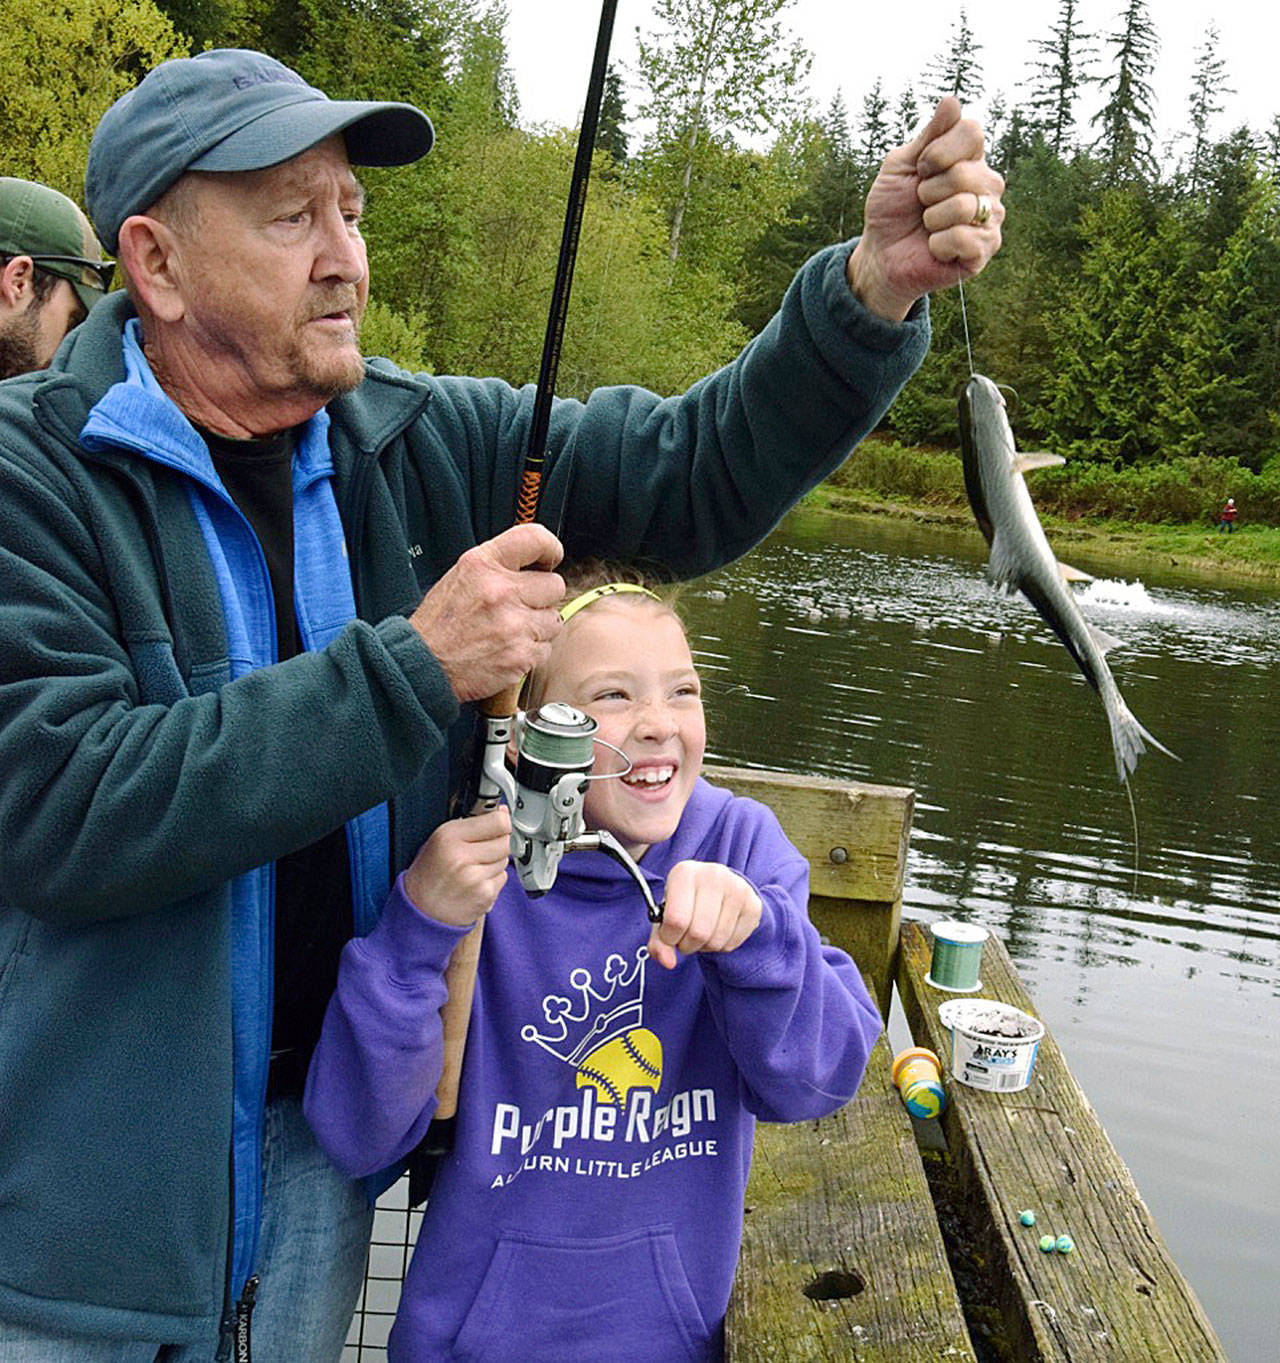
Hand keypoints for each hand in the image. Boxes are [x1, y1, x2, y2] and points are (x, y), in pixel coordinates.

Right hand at [402, 807, 511, 926]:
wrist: (421, 911)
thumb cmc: (429, 875)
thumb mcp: (440, 840)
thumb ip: (471, 824)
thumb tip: (501, 812)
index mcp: (448, 836)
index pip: (498, 821)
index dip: (501, 821)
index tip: (499, 823)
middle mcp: (461, 856)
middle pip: (504, 841)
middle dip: (497, 844)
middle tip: (479, 851)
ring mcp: (474, 877)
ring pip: (505, 860)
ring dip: (495, 863)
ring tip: (472, 869)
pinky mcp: (484, 894)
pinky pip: (502, 878)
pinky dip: (493, 880)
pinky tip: (475, 883)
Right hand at [409, 523, 564, 701]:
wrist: (422, 666)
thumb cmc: (439, 625)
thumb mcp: (460, 578)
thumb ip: (497, 568)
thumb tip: (534, 564)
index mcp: (482, 565)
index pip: (534, 538)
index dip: (549, 548)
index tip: (550, 557)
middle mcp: (500, 591)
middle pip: (555, 585)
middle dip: (542, 597)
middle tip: (520, 608)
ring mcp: (513, 625)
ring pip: (553, 620)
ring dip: (538, 628)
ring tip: (509, 632)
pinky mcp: (521, 655)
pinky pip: (546, 649)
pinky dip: (531, 653)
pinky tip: (507, 651)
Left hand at [646, 861, 761, 969]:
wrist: (718, 889)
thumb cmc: (686, 903)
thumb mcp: (665, 916)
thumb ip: (659, 941)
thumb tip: (667, 963)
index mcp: (685, 872)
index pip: (676, 919)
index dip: (670, 937)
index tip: (670, 935)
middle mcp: (713, 874)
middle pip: (698, 932)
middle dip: (687, 945)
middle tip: (686, 938)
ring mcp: (737, 888)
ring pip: (716, 940)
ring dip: (704, 947)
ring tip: (702, 934)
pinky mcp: (753, 905)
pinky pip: (733, 943)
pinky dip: (721, 947)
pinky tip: (718, 932)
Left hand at [847, 95, 1004, 320]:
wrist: (881, 254)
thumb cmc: (892, 209)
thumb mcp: (902, 165)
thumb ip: (928, 135)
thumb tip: (952, 100)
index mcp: (971, 159)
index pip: (972, 132)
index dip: (936, 151)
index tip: (920, 170)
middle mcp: (988, 185)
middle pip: (965, 171)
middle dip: (929, 190)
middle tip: (922, 204)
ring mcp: (990, 218)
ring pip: (965, 205)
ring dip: (932, 218)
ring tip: (928, 225)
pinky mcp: (984, 251)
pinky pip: (965, 238)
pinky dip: (938, 244)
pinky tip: (935, 248)